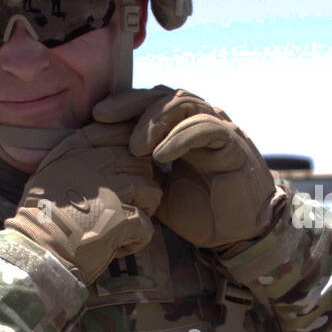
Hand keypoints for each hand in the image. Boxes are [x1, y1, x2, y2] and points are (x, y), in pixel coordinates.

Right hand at [3, 121, 162, 284]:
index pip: (120, 133)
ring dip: (146, 209)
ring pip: (151, 189)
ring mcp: (110, 190)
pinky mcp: (121, 219)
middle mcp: (95, 164)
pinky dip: (139, 238)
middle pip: (140, 162)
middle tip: (131, 202)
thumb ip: (75, 158)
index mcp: (77, 150)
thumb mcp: (49, 174)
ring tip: (130, 223)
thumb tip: (100, 151)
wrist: (35, 250)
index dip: (132, 151)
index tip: (127, 169)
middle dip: (142, 182)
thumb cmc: (39, 216)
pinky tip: (122, 245)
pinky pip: (147, 223)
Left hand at [92, 86, 279, 250]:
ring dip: (155, 121)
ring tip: (135, 147)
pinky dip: (180, 137)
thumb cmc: (201, 214)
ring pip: (185, 103)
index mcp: (183, 130)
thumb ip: (140, 171)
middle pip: (164, 95)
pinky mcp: (234, 144)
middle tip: (103, 117)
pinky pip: (206, 127)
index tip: (95, 117)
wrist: (236, 237)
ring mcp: (220, 129)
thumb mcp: (160, 191)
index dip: (124, 105)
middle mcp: (202, 122)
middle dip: (131, 103)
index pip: (151, 103)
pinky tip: (160, 154)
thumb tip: (106, 159)